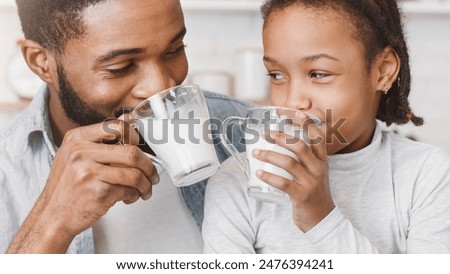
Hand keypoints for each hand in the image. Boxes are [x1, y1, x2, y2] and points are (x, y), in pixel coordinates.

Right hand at [7, 120, 157, 252]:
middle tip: (152, 175)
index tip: (141, 149)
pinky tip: (128, 197)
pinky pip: (128, 190)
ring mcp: (89, 172)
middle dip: (148, 166)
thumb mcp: (75, 155)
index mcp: (77, 138)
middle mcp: (81, 152)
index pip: (117, 127)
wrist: (52, 216)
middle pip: (131, 152)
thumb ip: (100, 142)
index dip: (135, 138)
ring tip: (144, 189)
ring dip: (145, 184)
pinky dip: (134, 195)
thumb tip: (130, 125)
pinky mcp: (98, 192)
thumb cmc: (68, 186)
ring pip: (134, 174)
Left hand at [252, 112, 334, 231]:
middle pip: (300, 146)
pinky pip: (284, 184)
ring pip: (289, 163)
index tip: (294, 112)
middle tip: (265, 133)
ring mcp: (311, 182)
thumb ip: (304, 158)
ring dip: (269, 156)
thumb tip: (281, 142)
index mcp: (322, 160)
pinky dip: (269, 177)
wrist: (322, 219)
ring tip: (255, 153)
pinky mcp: (302, 196)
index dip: (306, 123)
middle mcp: (318, 168)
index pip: (317, 137)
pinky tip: (259, 173)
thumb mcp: (315, 171)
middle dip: (281, 137)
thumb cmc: (313, 191)